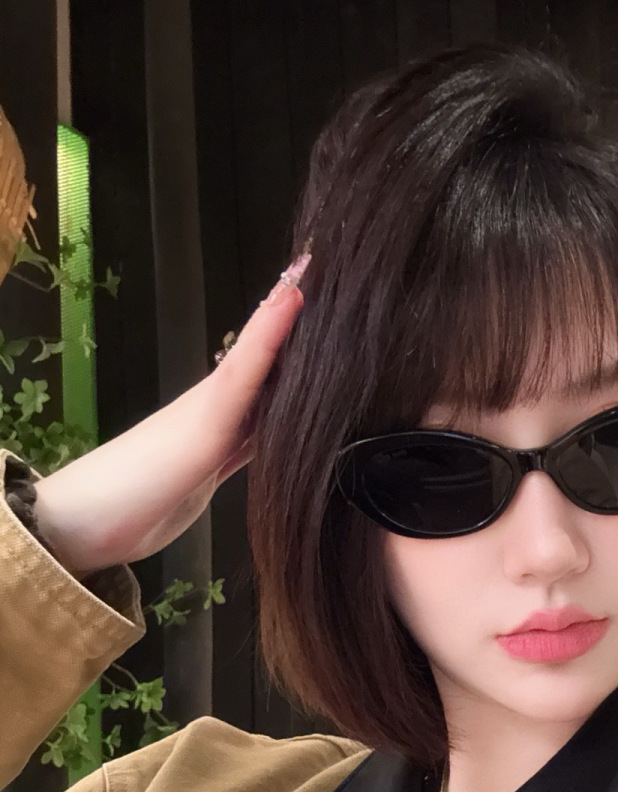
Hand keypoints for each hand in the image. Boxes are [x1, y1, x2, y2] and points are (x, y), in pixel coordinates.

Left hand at [32, 255, 308, 577]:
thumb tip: (287, 303)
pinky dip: (285, 426)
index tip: (324, 267)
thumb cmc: (147, 470)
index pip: (267, 338)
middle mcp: (223, 405)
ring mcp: (221, 437)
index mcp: (220, 389)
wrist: (97, 524)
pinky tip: (305, 424)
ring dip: (298, 381)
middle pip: (272, 365)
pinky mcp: (218, 469)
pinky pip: (261, 439)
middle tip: (345, 309)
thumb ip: (249, 369)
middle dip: (304, 338)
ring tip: (338, 357)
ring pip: (270, 400)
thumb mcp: (207, 418)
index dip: (292, 306)